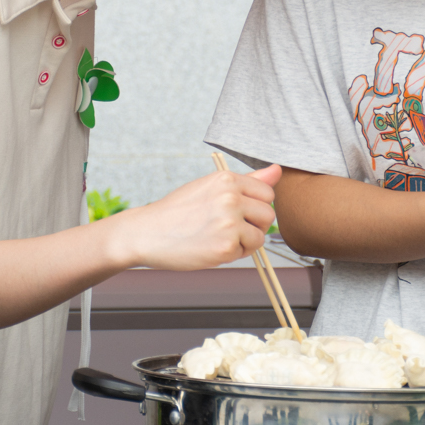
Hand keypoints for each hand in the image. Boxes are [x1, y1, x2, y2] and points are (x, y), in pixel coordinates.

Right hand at [107, 165, 281, 271]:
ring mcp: (229, 221)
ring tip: (219, 237)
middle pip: (268, 215)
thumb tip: (277, 170)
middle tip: (226, 228)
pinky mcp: (226, 245)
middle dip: (253, 225)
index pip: (267, 193)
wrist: (147, 233)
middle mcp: (230, 197)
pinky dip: (233, 254)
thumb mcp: (210, 187)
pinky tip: (212, 247)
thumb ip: (248, 181)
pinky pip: (247, 251)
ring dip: (245, 241)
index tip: (236, 212)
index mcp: (227, 179)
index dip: (254, 207)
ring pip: (261, 235)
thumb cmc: (177, 211)